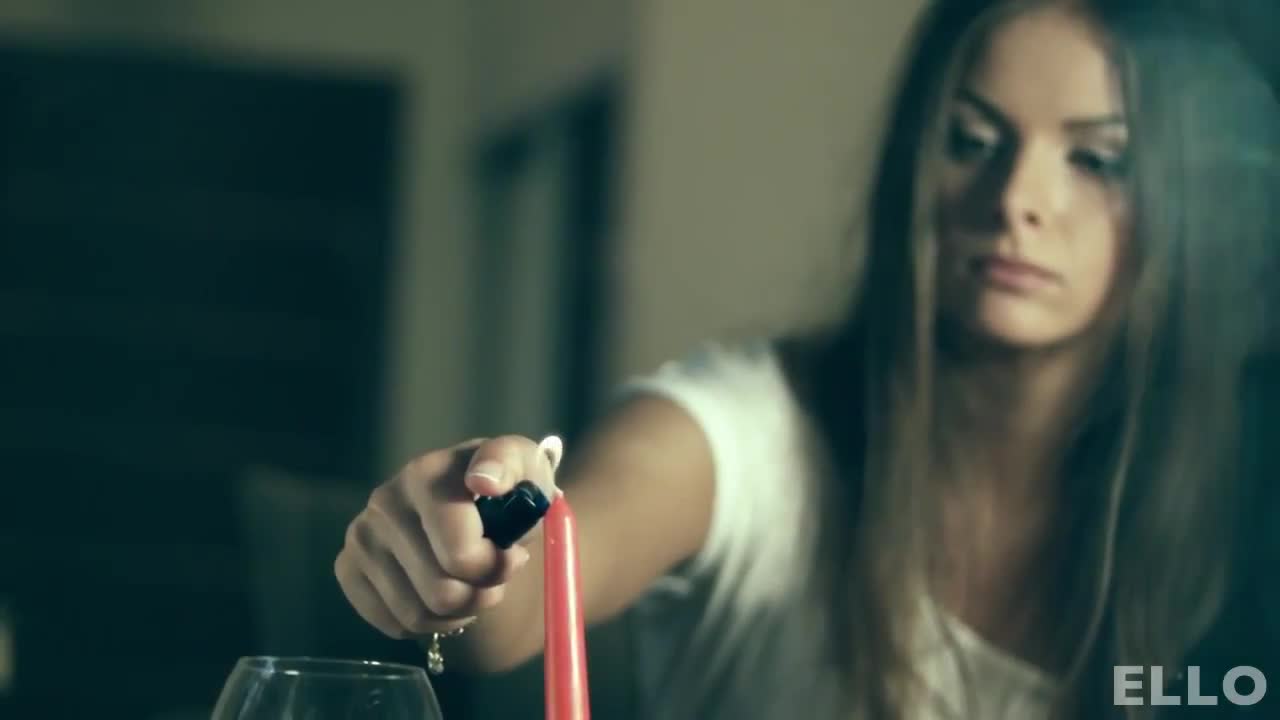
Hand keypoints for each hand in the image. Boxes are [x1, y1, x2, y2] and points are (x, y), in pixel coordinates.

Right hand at [334, 435, 561, 637]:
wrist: (478, 505)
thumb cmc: (507, 490)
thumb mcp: (525, 468)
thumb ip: (511, 466)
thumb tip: (484, 481)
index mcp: (425, 475)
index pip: (459, 555)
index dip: (496, 568)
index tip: (514, 555)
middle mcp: (384, 502)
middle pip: (441, 592)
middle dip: (480, 594)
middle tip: (493, 576)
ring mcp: (361, 536)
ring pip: (416, 614)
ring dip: (456, 612)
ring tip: (471, 584)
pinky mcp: (348, 567)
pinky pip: (391, 622)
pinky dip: (426, 623)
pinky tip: (440, 593)